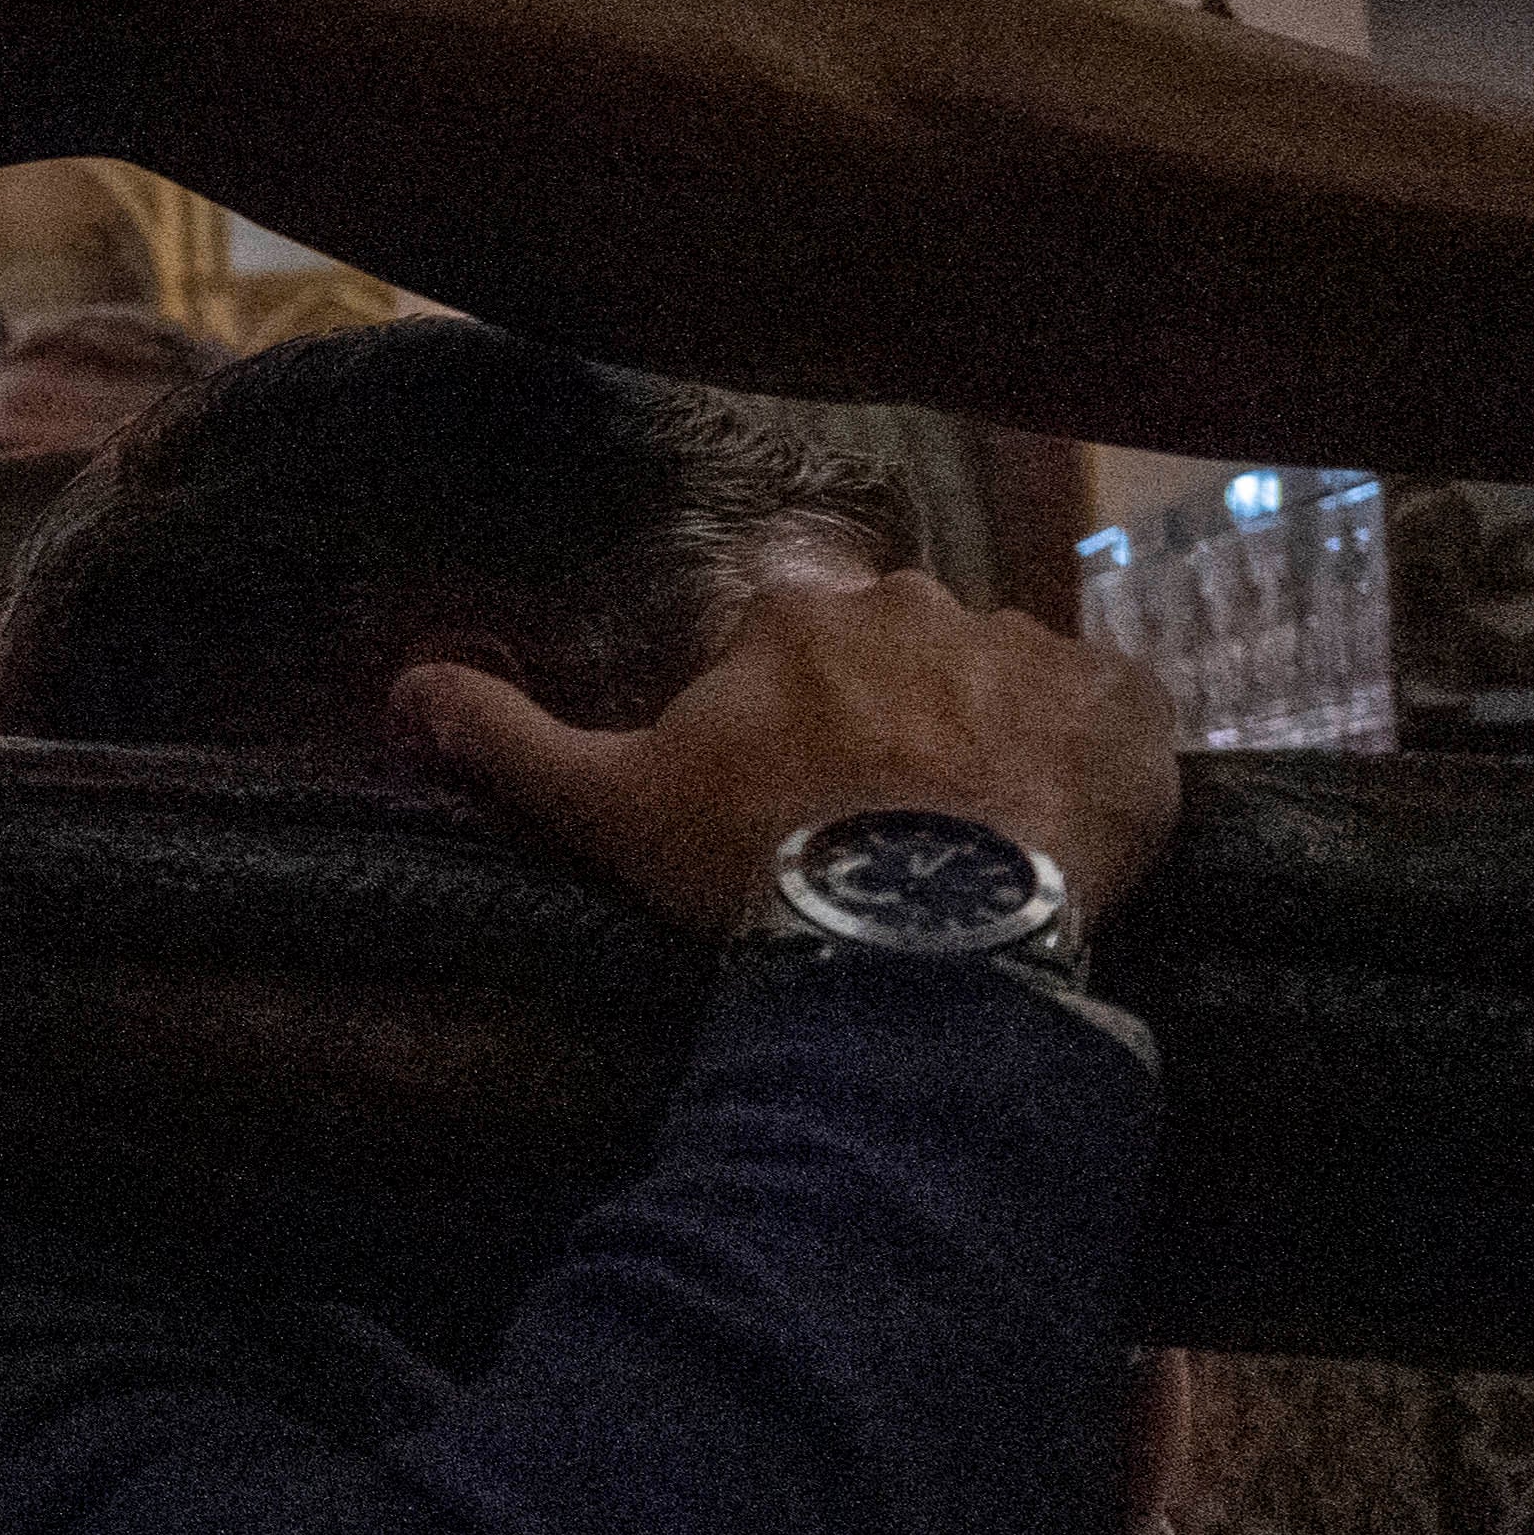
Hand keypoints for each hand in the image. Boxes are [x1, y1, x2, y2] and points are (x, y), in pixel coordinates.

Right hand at [392, 565, 1180, 945]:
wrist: (922, 932)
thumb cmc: (756, 859)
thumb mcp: (604, 805)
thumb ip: (505, 738)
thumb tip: (406, 686)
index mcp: (797, 611)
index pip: (796, 635)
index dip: (794, 712)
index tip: (794, 787)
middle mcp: (918, 602)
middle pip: (906, 648)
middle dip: (900, 713)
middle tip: (886, 818)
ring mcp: (1033, 648)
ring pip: (1006, 677)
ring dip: (994, 733)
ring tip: (977, 834)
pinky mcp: (1127, 708)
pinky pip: (1116, 713)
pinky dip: (1092, 756)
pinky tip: (1060, 822)